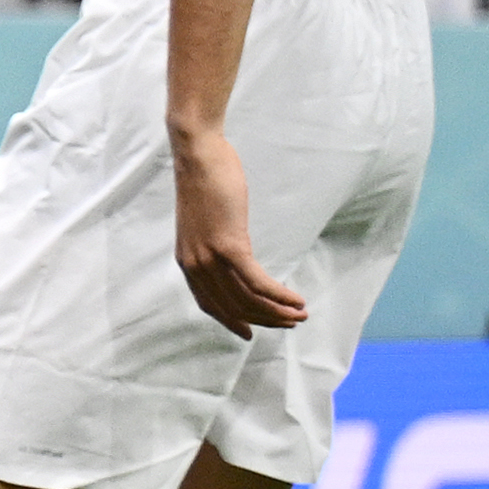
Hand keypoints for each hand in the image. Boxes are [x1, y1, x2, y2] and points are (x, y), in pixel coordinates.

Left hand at [171, 124, 306, 336]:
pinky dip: (279, 296)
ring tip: (300, 315)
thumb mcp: (206, 222)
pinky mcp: (228, 246)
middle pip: (233, 307)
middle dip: (265, 319)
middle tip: (291, 323)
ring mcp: (210, 257)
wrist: (198, 155)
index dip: (231, 321)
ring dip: (277, 312)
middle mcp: (195, 265)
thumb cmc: (206, 183)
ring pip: (247, 299)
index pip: (209, 304)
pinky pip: (257, 282)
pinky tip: (296, 301)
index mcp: (188, 261)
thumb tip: (233, 255)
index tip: (250, 332)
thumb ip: (216, 244)